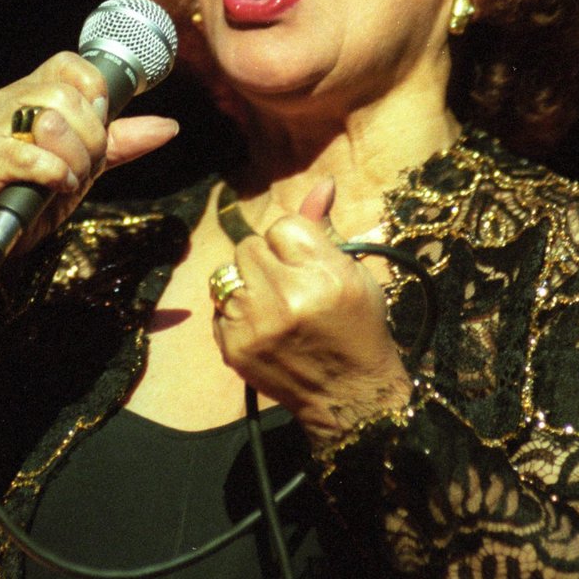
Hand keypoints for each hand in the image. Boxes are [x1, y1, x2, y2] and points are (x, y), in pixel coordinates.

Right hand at [0, 52, 178, 254]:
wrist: (4, 232)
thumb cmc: (41, 188)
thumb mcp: (87, 159)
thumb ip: (122, 139)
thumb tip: (169, 126)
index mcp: (28, 92)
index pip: (67, 64)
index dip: (94, 91)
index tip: (100, 121)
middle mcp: (5, 102)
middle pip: (64, 96)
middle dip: (90, 135)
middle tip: (87, 161)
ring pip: (49, 121)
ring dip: (74, 157)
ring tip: (70, 176)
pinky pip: (33, 157)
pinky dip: (57, 174)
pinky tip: (59, 186)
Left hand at [213, 179, 412, 449]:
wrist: (349, 396)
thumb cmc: (359, 328)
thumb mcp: (354, 275)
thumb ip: (326, 229)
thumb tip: (323, 183)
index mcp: (323, 274)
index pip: (282, 226)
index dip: (293, 243)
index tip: (307, 264)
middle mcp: (286, 297)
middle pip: (250, 246)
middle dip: (268, 261)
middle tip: (290, 285)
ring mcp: (255, 325)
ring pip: (229, 274)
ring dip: (249, 285)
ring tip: (275, 305)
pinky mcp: (234, 348)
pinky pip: (219, 308)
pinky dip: (237, 314)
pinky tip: (263, 328)